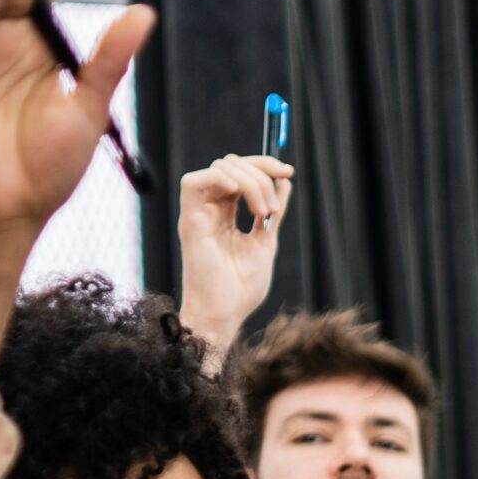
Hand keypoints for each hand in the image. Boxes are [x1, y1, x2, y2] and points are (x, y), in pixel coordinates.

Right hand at [178, 155, 293, 361]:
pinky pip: (193, 181)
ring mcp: (199, 213)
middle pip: (231, 164)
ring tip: (265, 212)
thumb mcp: (266, 242)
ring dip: (250, 182)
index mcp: (226, 214)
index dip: (264, 166)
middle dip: (260, 172)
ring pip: (219, 168)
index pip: (241, 173)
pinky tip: (241, 198)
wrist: (225, 314)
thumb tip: (285, 182)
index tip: (288, 173)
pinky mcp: (189, 221)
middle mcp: (210, 210)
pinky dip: (221, 179)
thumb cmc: (241, 288)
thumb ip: (273, 213)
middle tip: (274, 207)